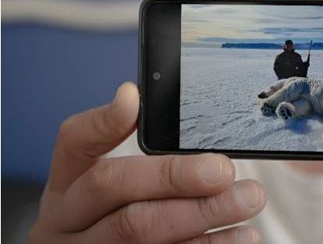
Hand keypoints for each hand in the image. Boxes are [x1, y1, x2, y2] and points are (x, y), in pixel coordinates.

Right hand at [29, 82, 265, 243]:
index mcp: (68, 182)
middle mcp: (69, 218)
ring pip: (142, 230)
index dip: (103, 119)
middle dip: (174, 175)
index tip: (134, 98)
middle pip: (115, 187)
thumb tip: (143, 100)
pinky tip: (241, 234)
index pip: (75, 140)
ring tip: (249, 199)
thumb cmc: (114, 215)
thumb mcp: (109, 185)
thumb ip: (137, 151)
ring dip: (203, 213)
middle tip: (224, 170)